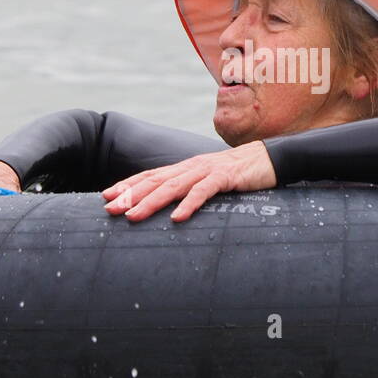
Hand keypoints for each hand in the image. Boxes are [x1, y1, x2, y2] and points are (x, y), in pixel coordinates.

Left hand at [100, 141, 275, 221]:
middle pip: (155, 180)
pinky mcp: (226, 177)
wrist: (270, 159)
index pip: (151, 175)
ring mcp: (208, 170)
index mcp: (186, 168)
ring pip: (173, 186)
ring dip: (151, 202)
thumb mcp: (209, 181)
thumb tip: (171, 207)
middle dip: (130, 195)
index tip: (107, 197)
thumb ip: (191, 189)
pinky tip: (177, 217)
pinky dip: (189, 204)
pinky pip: (204, 191)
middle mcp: (192, 166)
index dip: (128, 185)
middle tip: (110, 209)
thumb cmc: (239, 174)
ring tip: (133, 216)